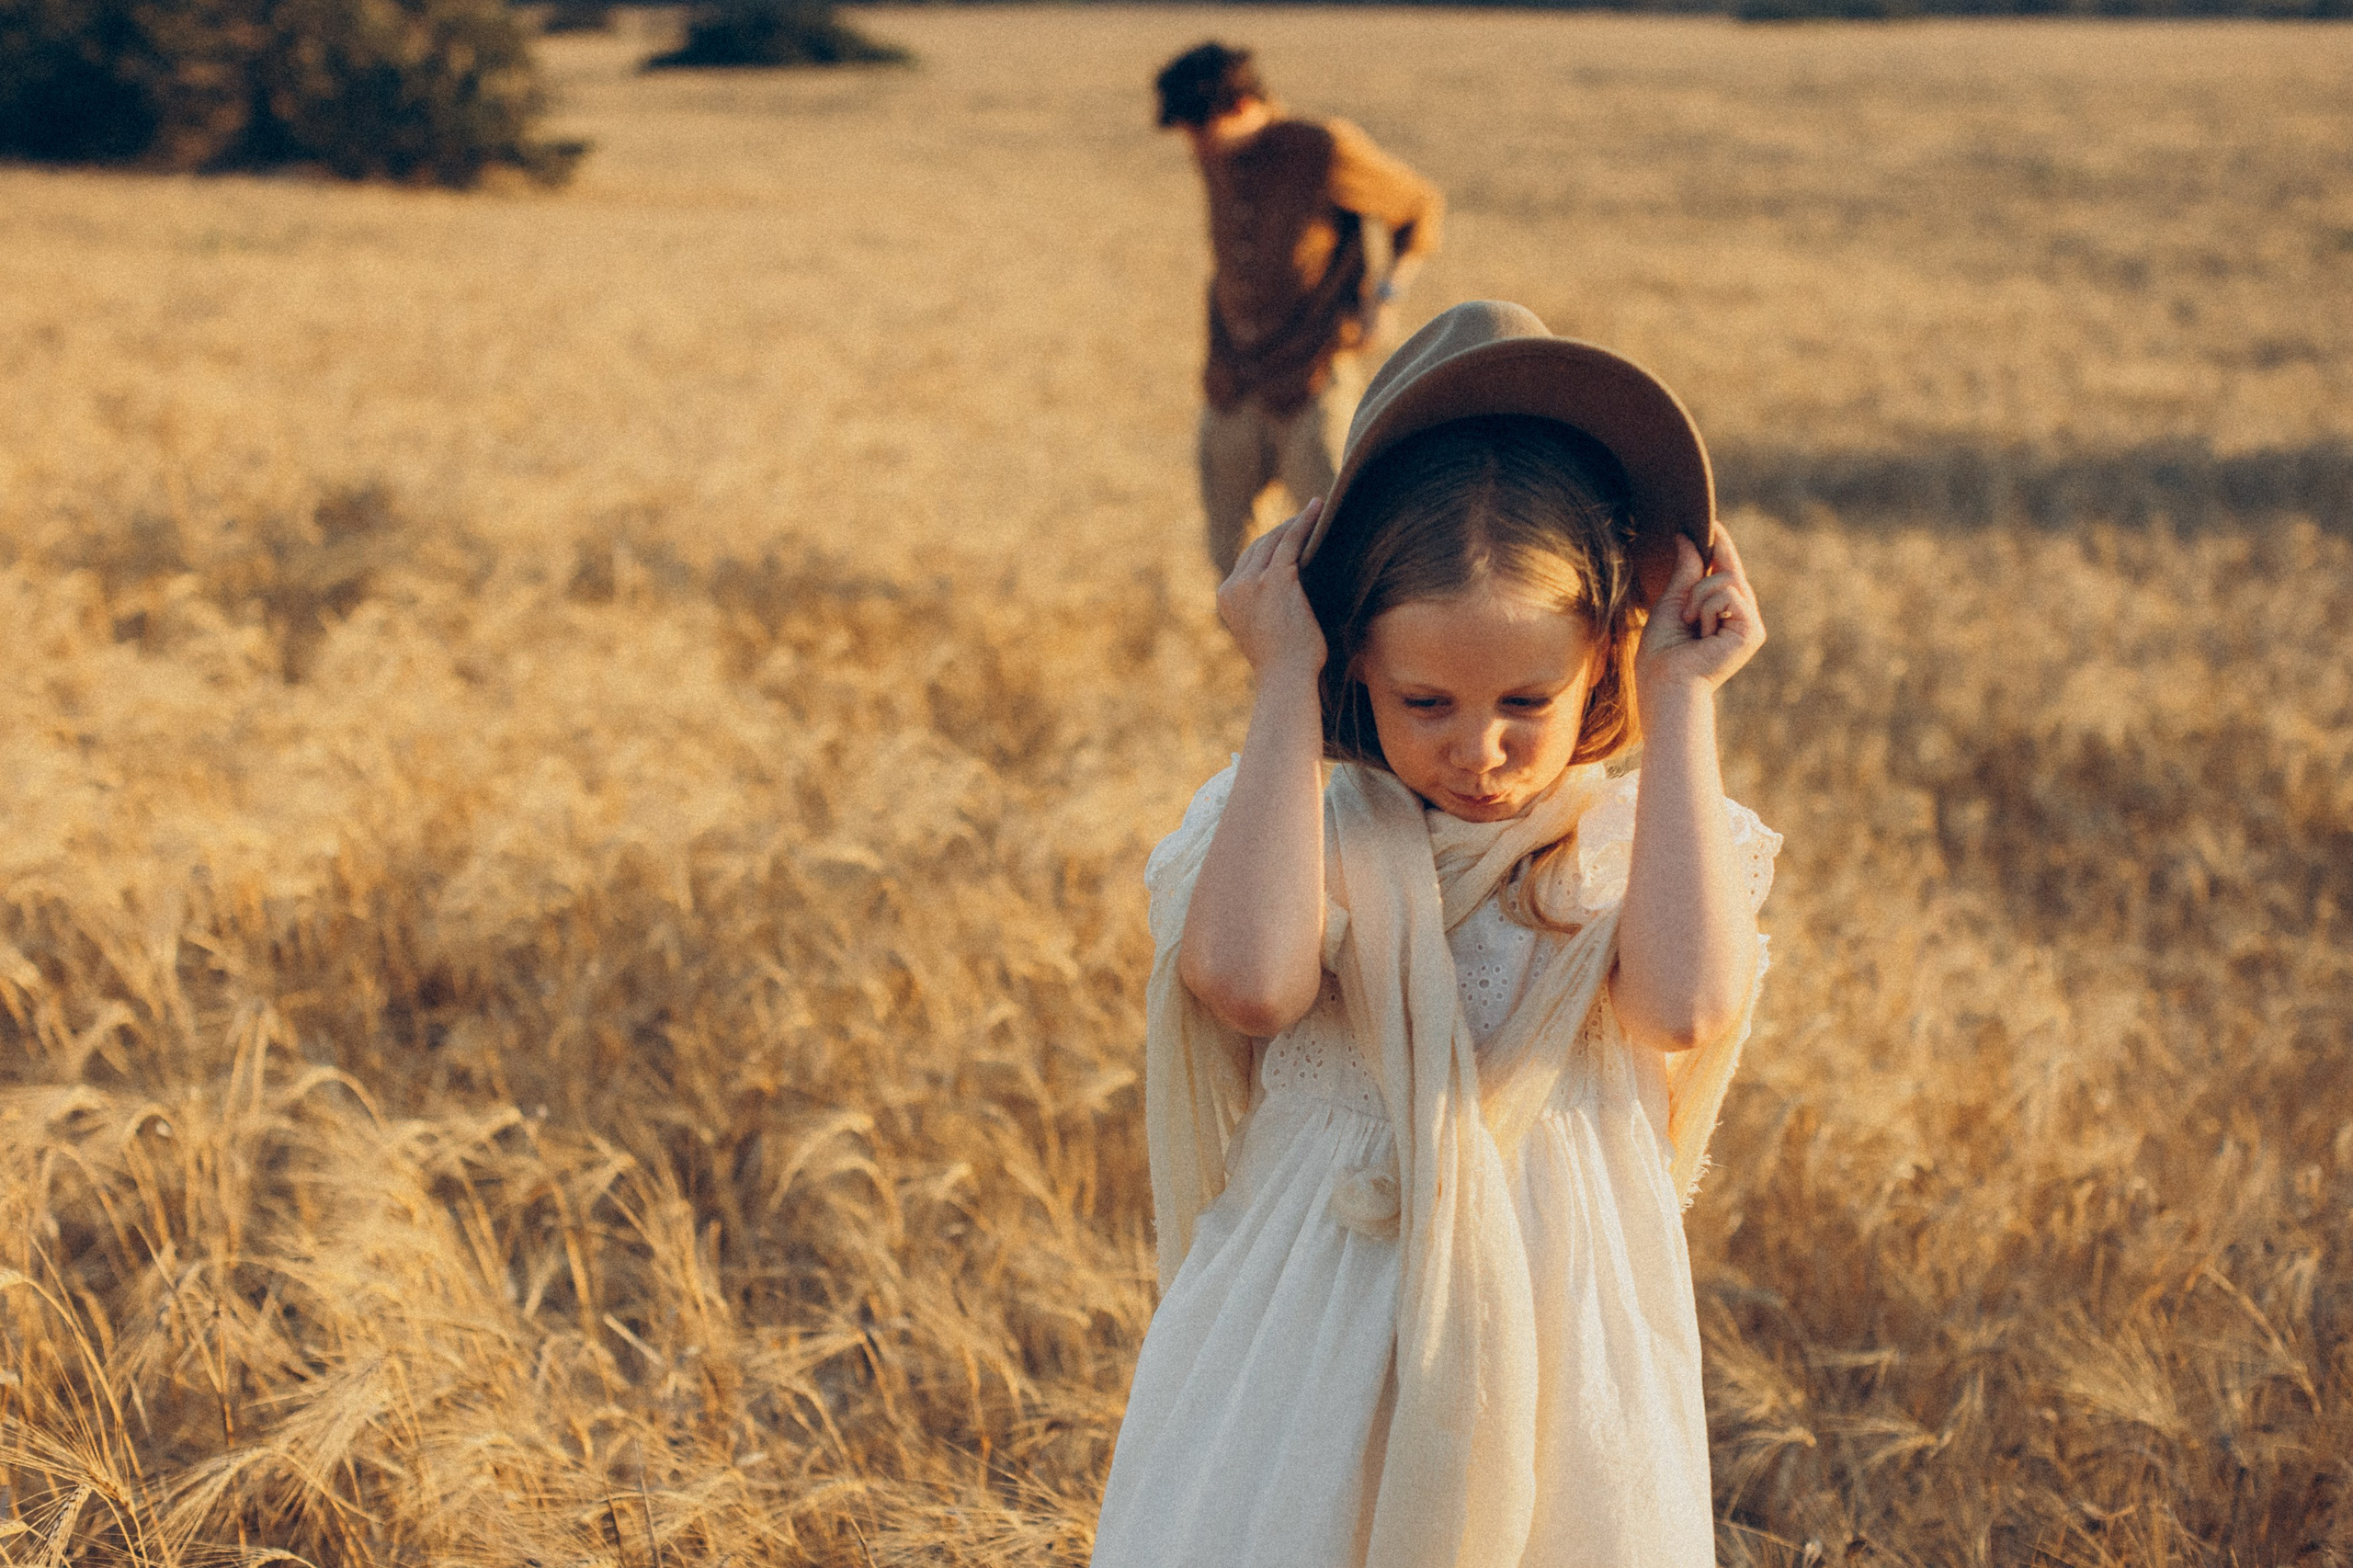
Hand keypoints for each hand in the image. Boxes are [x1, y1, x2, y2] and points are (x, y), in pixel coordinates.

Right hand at [1219, 499, 1327, 680]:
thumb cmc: (1284, 664)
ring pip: (1274, 539)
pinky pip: (1291, 541)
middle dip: (1281, 530)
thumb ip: (1261, 607)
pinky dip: (1304, 522)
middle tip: (1305, 517)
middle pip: (1258, 546)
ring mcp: (1252, 582)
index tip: (1287, 534)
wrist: (1287, 678)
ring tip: (1314, 510)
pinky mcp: (1275, 580)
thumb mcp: (1262, 631)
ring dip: (1294, 522)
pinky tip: (1317, 510)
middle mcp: (1234, 586)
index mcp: (1226, 597)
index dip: (1268, 545)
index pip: (1247, 560)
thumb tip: (1281, 596)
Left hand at [1635, 527, 1764, 697]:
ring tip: (1689, 624)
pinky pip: (1730, 593)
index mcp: (1722, 612)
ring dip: (1698, 596)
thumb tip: (1685, 538)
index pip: (1726, 570)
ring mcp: (1749, 624)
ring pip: (1728, 579)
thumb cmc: (1662, 652)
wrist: (1666, 682)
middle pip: (1729, 570)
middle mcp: (1740, 616)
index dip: (1721, 546)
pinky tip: (1702, 632)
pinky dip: (1707, 607)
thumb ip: (1685, 572)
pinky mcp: (1753, 631)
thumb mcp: (1671, 603)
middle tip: (1686, 611)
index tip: (1711, 524)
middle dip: (1700, 580)